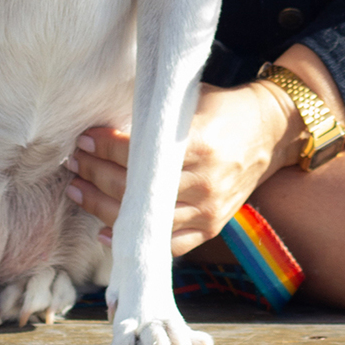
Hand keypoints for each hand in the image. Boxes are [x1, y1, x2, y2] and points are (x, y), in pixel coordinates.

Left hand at [65, 80, 305, 256]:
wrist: (270, 132)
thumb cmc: (224, 110)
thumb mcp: (192, 100)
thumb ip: (155, 114)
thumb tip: (106, 123)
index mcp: (200, 143)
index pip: (139, 152)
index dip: (105, 147)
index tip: (83, 140)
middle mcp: (205, 180)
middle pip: (136, 188)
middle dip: (96, 175)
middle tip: (74, 164)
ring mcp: (208, 209)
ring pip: (146, 218)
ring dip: (104, 206)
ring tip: (78, 191)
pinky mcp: (211, 227)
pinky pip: (167, 243)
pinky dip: (134, 239)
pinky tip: (105, 231)